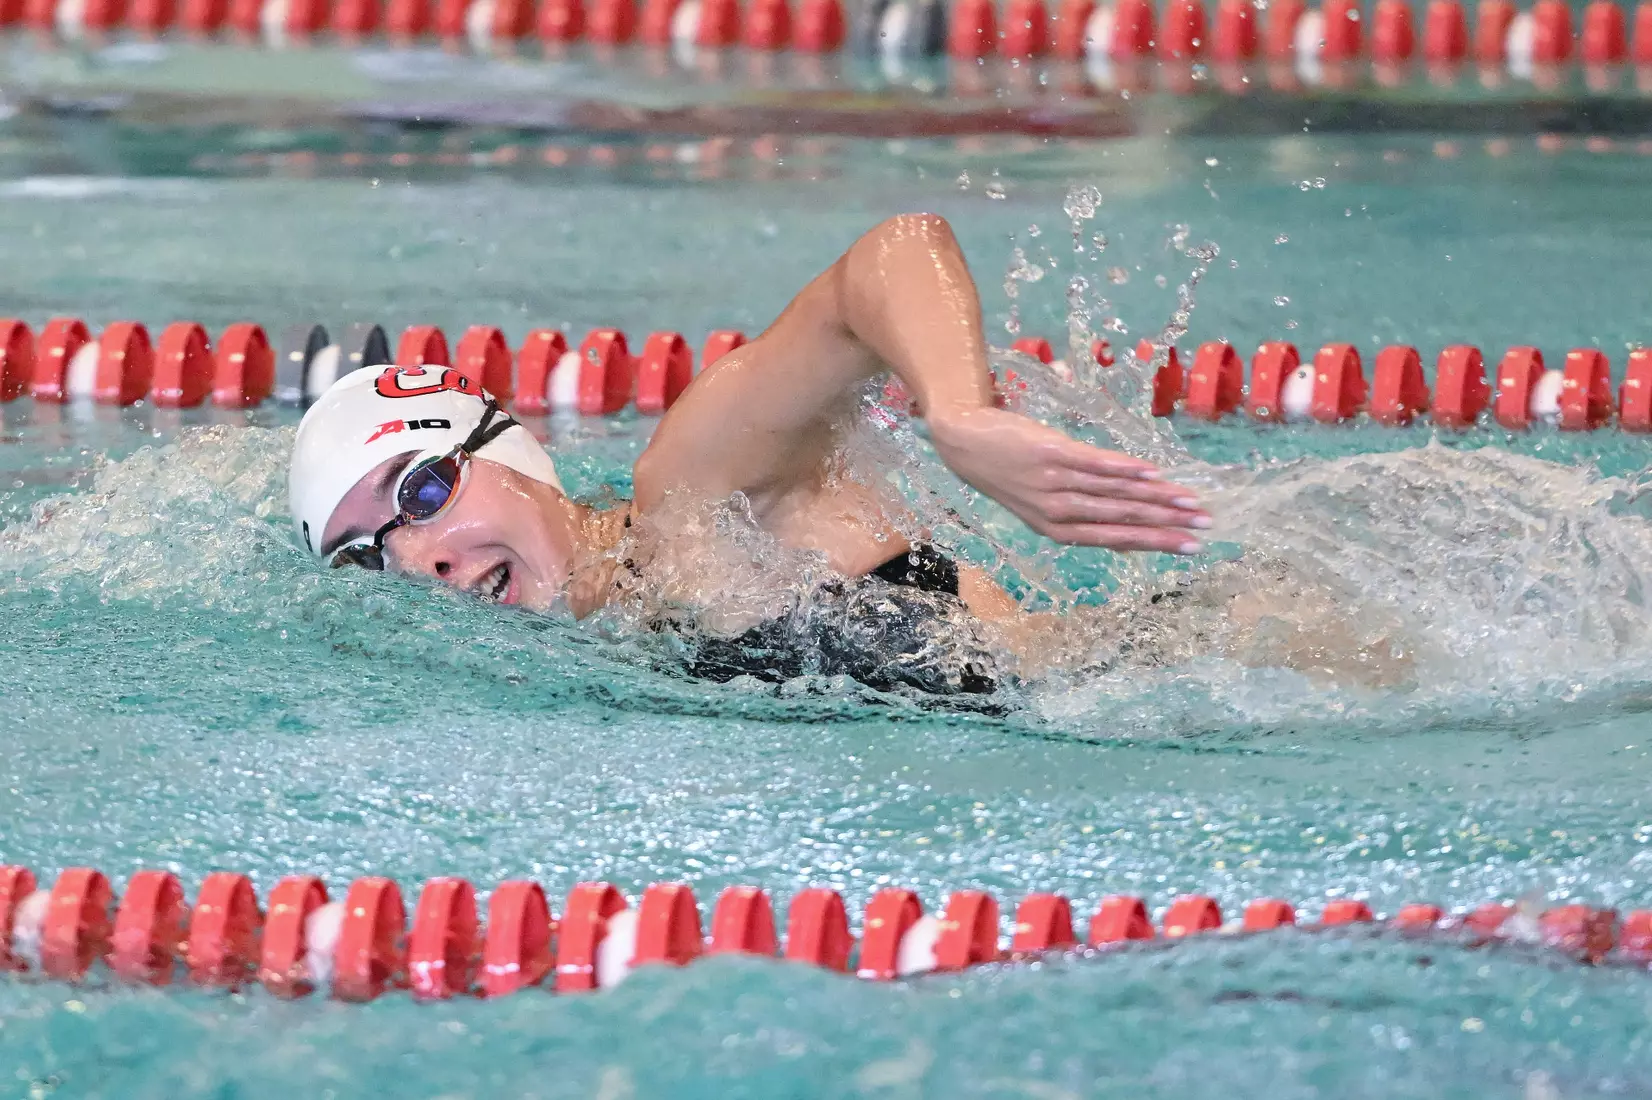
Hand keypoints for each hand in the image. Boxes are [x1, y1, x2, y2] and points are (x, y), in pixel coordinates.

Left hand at [926, 406, 1210, 552]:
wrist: (964, 440)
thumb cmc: (1009, 472)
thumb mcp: (1040, 504)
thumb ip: (1082, 517)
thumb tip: (1128, 532)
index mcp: (1056, 530)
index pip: (1115, 540)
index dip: (1154, 543)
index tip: (1191, 547)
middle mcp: (1056, 512)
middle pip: (1120, 519)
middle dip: (1166, 525)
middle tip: (1204, 527)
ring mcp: (1053, 483)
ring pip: (1113, 495)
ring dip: (1156, 498)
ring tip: (1190, 501)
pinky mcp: (1051, 453)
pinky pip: (1095, 464)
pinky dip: (1125, 470)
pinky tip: (1152, 473)